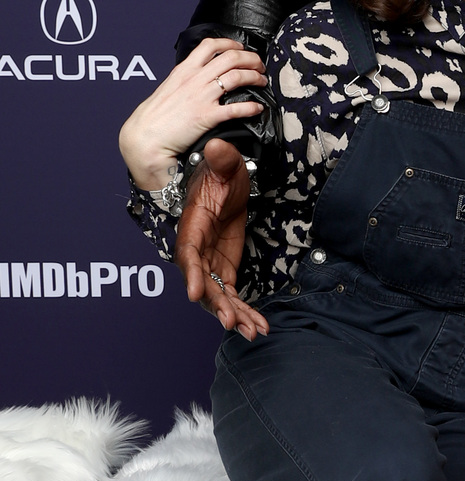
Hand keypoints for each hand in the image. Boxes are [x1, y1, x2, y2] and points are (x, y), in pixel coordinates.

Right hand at [119, 37, 265, 192]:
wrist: (145, 137)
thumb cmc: (155, 116)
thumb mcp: (169, 88)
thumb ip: (185, 80)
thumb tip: (197, 77)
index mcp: (184, 70)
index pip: (210, 45)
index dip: (231, 44)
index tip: (241, 48)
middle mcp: (194, 79)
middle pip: (230, 57)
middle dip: (250, 59)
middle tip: (259, 66)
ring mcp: (201, 96)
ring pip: (236, 76)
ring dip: (255, 77)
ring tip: (262, 82)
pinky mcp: (206, 116)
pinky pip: (235, 108)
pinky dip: (251, 107)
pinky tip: (258, 108)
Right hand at [174, 140, 268, 340]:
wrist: (227, 185)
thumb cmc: (222, 174)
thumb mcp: (226, 165)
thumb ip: (223, 160)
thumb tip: (219, 147)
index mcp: (194, 226)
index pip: (188, 253)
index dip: (192, 274)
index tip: (196, 294)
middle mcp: (198, 250)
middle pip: (203, 282)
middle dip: (216, 305)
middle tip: (232, 322)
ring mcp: (211, 263)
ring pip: (218, 295)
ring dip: (234, 315)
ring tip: (253, 332)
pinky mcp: (224, 271)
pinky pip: (232, 295)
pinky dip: (245, 311)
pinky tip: (260, 327)